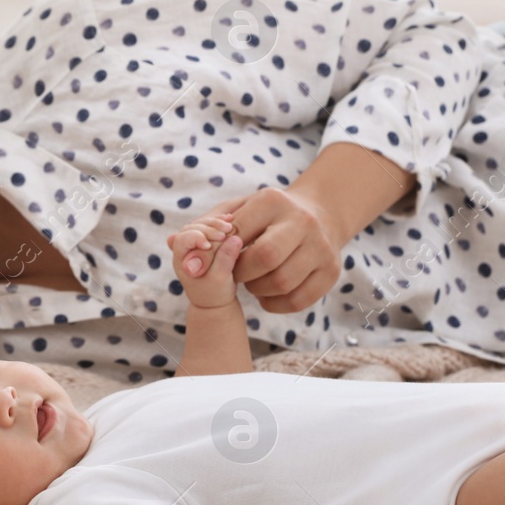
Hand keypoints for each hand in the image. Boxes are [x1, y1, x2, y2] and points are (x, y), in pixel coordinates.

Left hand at [167, 215, 243, 308]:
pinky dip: (220, 223)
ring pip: (202, 224)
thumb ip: (225, 259)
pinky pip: (211, 227)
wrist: (216, 302)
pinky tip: (231, 220)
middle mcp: (185, 249)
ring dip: (216, 222)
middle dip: (209, 226)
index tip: (210, 245)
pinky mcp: (207, 242)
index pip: (182, 238)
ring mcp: (195, 244)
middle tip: (226, 231)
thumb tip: (235, 238)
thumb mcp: (220, 279)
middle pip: (192, 227)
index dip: (196, 237)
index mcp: (181, 259)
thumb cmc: (215, 294)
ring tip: (230, 224)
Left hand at [196, 188, 344, 312]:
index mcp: (273, 200)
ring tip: (252, 283)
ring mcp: (321, 246)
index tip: (215, 260)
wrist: (320, 215)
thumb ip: (205, 225)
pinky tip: (267, 295)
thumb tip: (174, 242)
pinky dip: (275, 304)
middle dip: (241, 273)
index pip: (237, 232)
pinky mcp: (331, 271)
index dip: (220, 252)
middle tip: (236, 275)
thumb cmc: (266, 216)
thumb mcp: (239, 209)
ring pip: (281, 282)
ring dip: (257, 290)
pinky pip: (298, 300)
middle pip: (264, 258)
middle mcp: (302, 221)